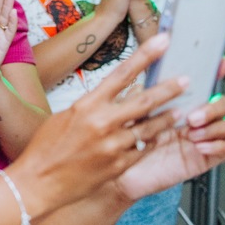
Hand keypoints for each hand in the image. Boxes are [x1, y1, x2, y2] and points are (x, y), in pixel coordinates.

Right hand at [8, 34, 186, 215]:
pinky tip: (157, 138)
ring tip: (179, 111)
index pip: (122, 74)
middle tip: (186, 80)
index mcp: (86, 106)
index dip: (146, 56)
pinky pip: (143, 150)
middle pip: (145, 101)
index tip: (163, 42)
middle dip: (169, 89)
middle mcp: (102, 123)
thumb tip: (108, 99)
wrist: (37, 183)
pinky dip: (151, 142)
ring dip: (167, 118)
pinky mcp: (119, 166)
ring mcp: (113, 146)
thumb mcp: (64, 118)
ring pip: (150, 128)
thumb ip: (90, 108)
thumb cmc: (45, 149)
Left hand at [116, 55, 224, 199]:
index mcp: (179, 105)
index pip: (204, 85)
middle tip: (193, 116)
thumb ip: (140, 98)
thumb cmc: (124, 145)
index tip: (222, 62)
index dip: (216, 71)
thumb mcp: (129, 117)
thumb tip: (145, 77)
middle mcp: (193, 119)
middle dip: (213, 106)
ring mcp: (200, 137)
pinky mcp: (202, 157)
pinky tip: (199, 145)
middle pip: (221, 103)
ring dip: (214, 125)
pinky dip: (216, 145)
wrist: (117, 175)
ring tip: (193, 131)